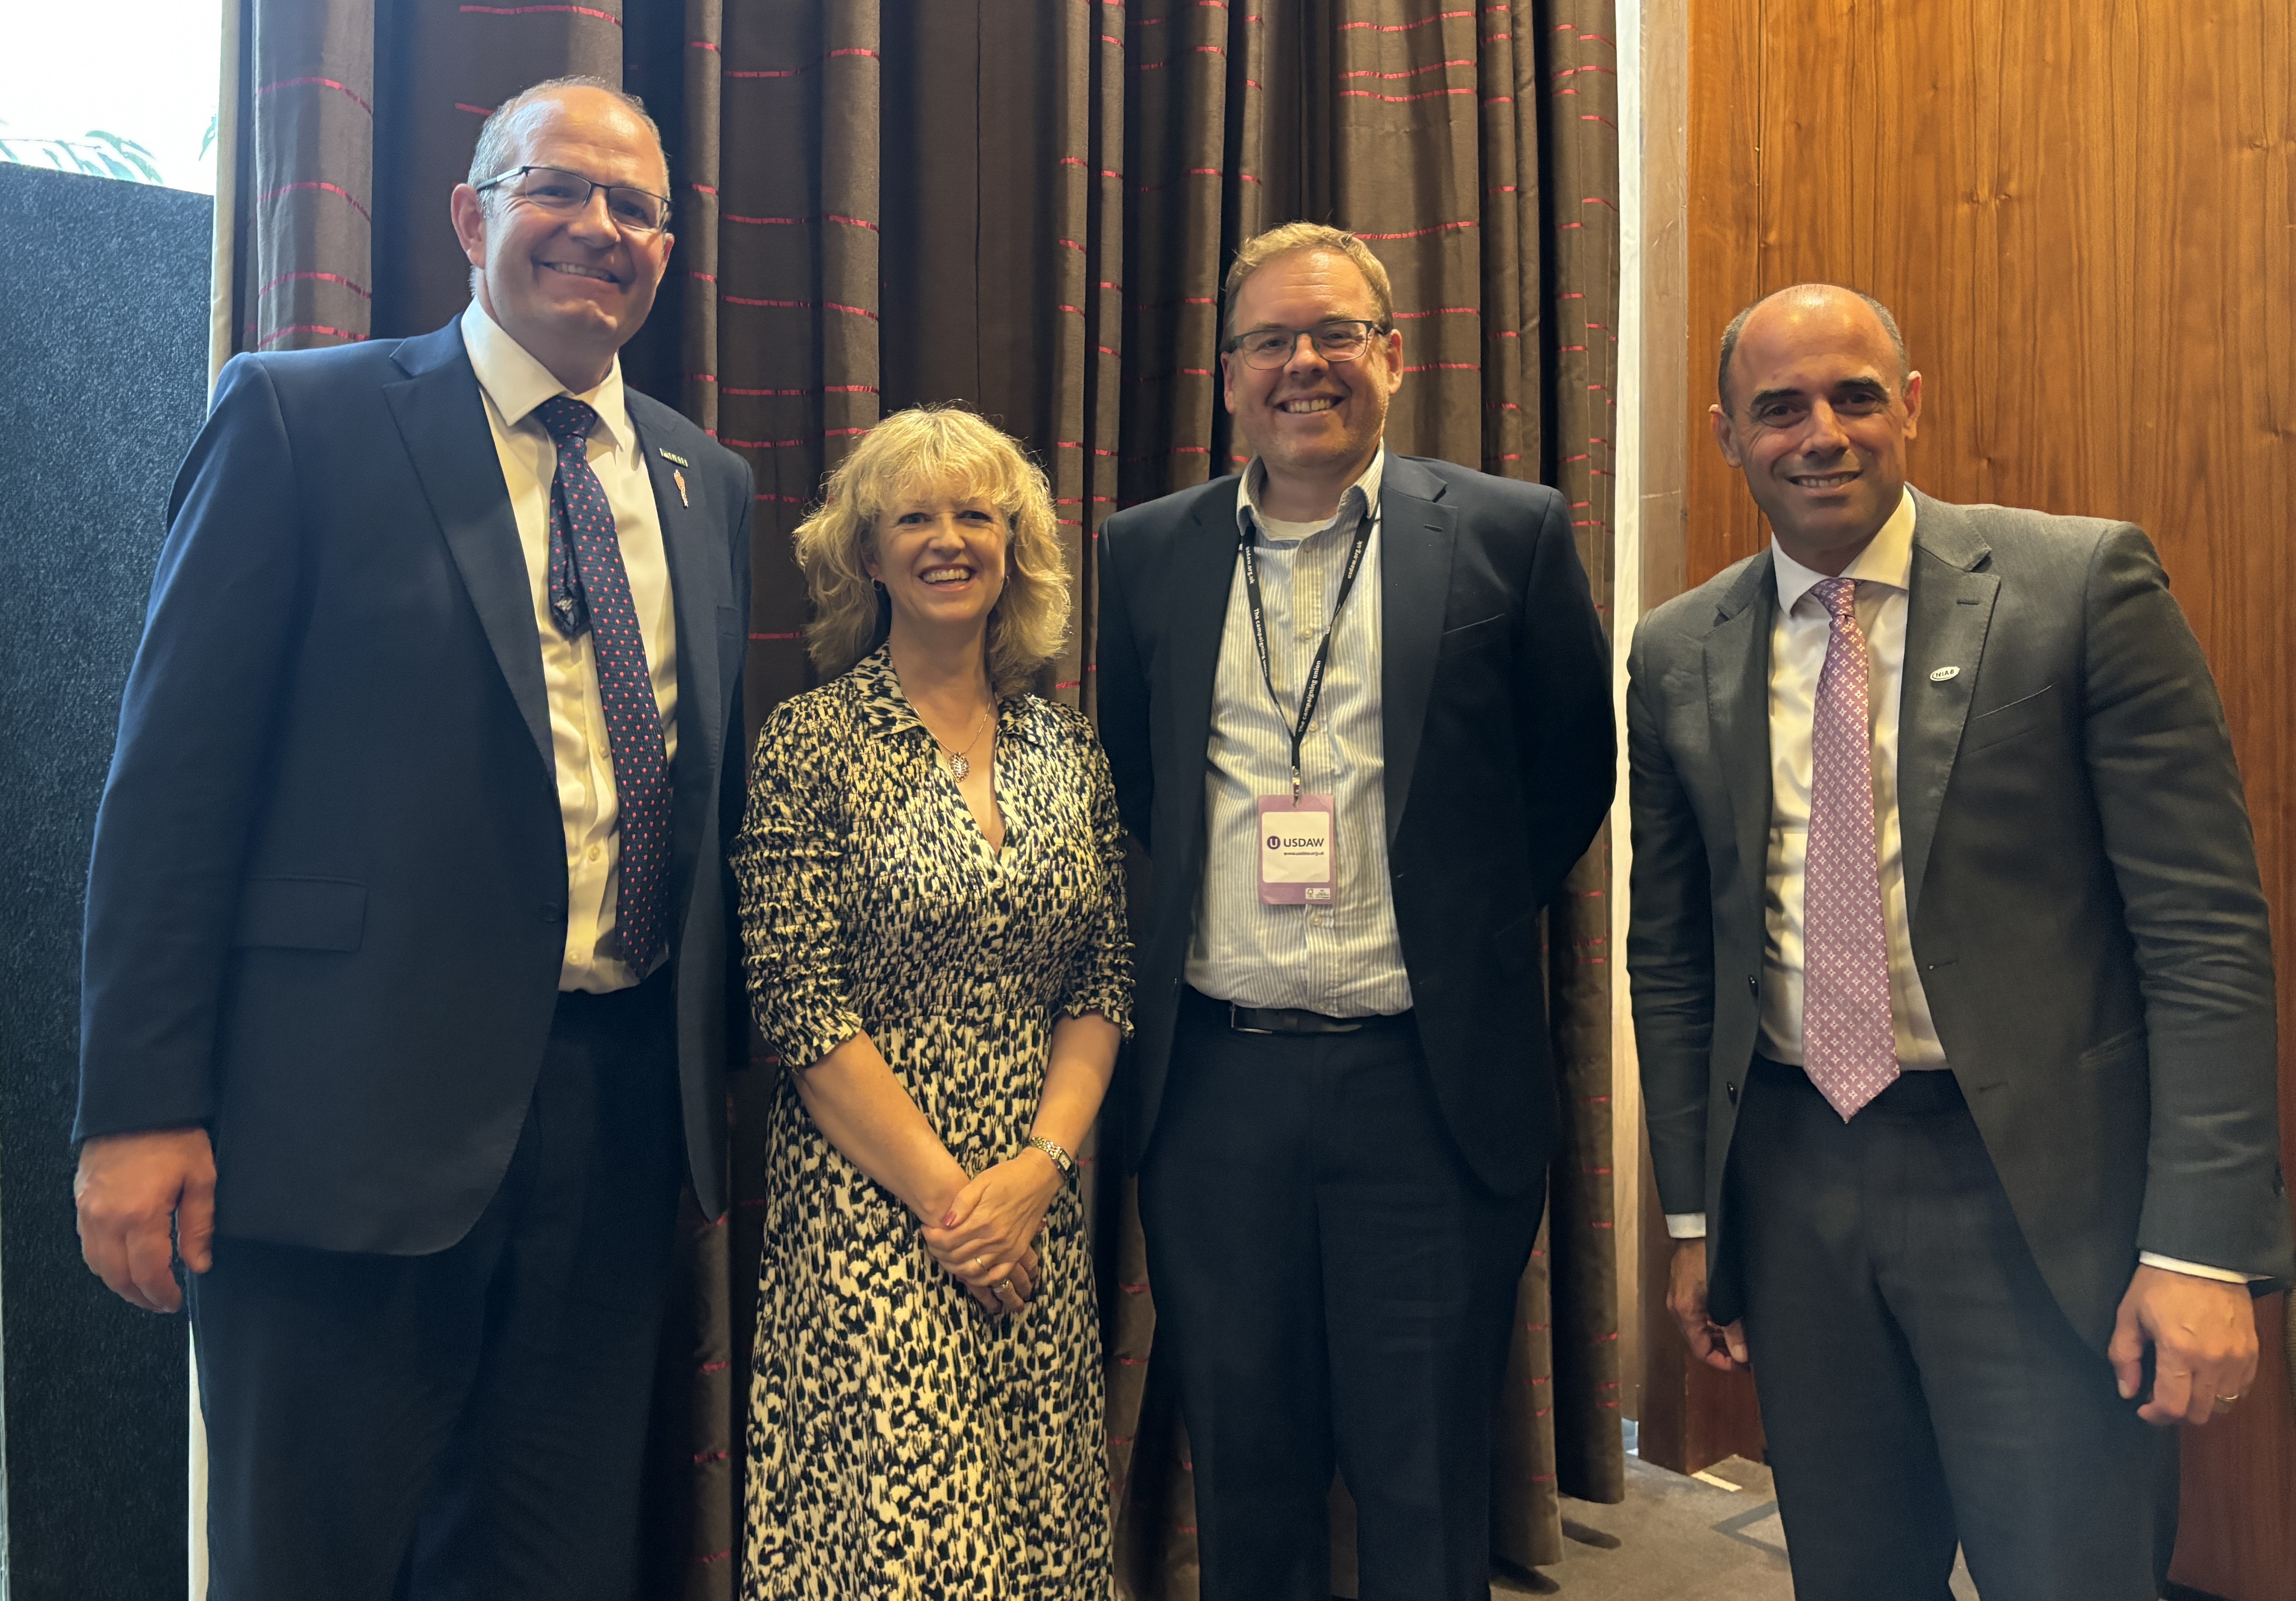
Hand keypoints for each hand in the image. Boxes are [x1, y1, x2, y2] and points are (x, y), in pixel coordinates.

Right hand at [74, 1126, 216, 1313]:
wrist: (137, 1103)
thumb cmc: (173, 1135)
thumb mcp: (201, 1179)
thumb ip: (198, 1226)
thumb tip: (198, 1264)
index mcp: (140, 1215)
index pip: (148, 1273)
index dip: (162, 1294)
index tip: (175, 1301)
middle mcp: (106, 1218)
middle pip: (117, 1277)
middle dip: (140, 1296)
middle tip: (161, 1302)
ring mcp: (89, 1211)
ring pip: (97, 1265)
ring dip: (120, 1283)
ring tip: (144, 1288)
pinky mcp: (81, 1201)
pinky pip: (88, 1245)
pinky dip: (104, 1262)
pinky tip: (123, 1262)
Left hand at [922, 1150, 1063, 1312]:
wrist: (1039, 1178)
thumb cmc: (1008, 1176)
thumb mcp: (981, 1182)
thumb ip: (961, 1203)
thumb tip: (945, 1223)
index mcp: (984, 1220)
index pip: (948, 1240)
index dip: (932, 1237)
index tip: (926, 1229)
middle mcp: (996, 1239)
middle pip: (957, 1257)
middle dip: (938, 1251)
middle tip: (932, 1241)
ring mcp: (1008, 1249)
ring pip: (973, 1270)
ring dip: (953, 1266)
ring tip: (945, 1254)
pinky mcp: (1017, 1252)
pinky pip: (996, 1276)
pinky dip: (980, 1278)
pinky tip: (968, 1271)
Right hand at [1668, 1239, 1749, 1372]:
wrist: (1699, 1226)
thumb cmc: (1713, 1258)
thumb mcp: (1727, 1296)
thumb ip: (1734, 1327)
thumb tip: (1742, 1355)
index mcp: (1685, 1312)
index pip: (1701, 1351)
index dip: (1723, 1363)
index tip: (1744, 1366)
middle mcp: (1678, 1308)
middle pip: (1699, 1341)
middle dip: (1723, 1351)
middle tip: (1748, 1354)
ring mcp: (1679, 1296)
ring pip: (1700, 1328)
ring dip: (1720, 1337)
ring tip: (1743, 1338)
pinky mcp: (1684, 1287)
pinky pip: (1698, 1314)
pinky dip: (1714, 1322)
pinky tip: (1731, 1320)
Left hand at [2109, 1264, 2258, 1425]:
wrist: (2201, 1258)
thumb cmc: (2160, 1283)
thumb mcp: (2129, 1315)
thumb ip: (2124, 1356)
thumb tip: (2128, 1391)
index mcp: (2179, 1351)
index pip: (2173, 1406)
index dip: (2155, 1416)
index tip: (2144, 1409)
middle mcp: (2213, 1361)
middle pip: (2200, 1413)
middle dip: (2177, 1412)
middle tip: (2162, 1397)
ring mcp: (2237, 1358)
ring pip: (2223, 1405)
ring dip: (2202, 1403)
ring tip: (2185, 1387)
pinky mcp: (2252, 1352)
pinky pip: (2242, 1389)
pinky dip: (2224, 1392)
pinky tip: (2207, 1377)